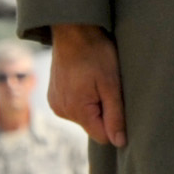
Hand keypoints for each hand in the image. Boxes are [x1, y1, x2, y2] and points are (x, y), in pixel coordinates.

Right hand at [48, 25, 126, 146]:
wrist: (73, 30)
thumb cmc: (96, 53)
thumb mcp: (112, 84)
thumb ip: (115, 115)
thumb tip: (119, 143)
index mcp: (76, 110)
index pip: (102, 136)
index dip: (114, 123)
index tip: (117, 102)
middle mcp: (62, 111)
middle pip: (92, 126)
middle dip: (103, 111)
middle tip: (106, 86)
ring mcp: (55, 103)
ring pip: (84, 116)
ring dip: (93, 104)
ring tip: (94, 80)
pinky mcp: (54, 96)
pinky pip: (74, 107)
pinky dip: (82, 98)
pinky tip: (85, 80)